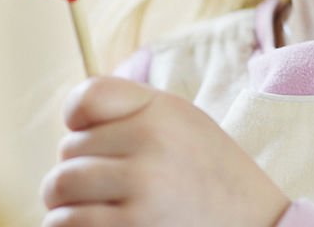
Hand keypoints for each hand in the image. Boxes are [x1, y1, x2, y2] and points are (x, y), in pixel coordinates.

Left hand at [41, 76, 290, 226]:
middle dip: (79, 170)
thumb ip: (130, 109)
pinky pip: (66, 225)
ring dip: (69, 205)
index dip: (79, 119)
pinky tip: (101, 226)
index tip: (89, 135)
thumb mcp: (181, 122)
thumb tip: (70, 121)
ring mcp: (140, 192)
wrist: (254, 224)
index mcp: (160, 112)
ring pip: (59, 191)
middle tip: (111, 184)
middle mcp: (149, 145)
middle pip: (67, 151)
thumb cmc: (208, 173)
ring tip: (102, 209)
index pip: (87, 98)